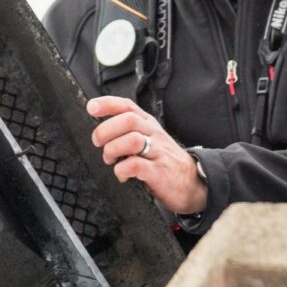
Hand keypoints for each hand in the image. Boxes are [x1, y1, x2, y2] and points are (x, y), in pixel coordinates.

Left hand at [86, 96, 206, 215]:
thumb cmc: (165, 161)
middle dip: (105, 131)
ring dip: (113, 151)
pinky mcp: (159, 171)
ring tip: (111, 160)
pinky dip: (121, 170)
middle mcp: (154, 135)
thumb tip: (101, 128)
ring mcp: (158, 152)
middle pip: (127, 120)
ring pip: (131, 140)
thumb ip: (130, 132)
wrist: (193, 182)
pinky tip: (123, 175)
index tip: (92, 107)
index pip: (128, 106)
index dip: (108, 104)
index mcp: (149, 125)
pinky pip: (135, 165)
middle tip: (99, 143)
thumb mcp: (151, 140)